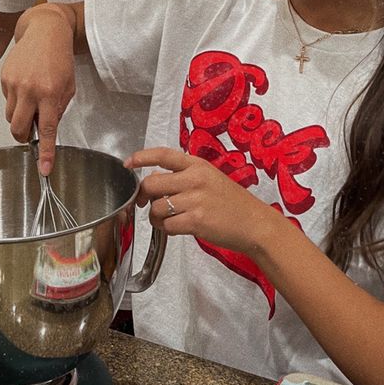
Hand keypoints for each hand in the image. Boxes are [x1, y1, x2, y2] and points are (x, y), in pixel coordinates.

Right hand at [0, 4, 76, 174]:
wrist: (45, 32)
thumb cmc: (60, 58)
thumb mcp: (69, 86)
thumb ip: (58, 109)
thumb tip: (45, 129)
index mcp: (51, 93)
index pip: (47, 130)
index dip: (45, 152)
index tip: (44, 169)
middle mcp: (30, 90)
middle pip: (18, 129)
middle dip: (24, 137)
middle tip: (32, 131)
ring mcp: (14, 84)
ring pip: (10, 117)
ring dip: (20, 117)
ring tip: (32, 102)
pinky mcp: (4, 78)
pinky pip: (7, 101)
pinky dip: (16, 101)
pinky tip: (26, 86)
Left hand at [124, 147, 280, 255]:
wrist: (254, 223)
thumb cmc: (232, 202)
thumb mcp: (209, 177)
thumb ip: (183, 175)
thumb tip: (154, 177)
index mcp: (197, 164)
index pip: (163, 154)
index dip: (142, 157)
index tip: (128, 163)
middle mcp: (195, 179)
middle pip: (151, 184)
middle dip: (143, 197)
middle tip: (147, 204)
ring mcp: (195, 200)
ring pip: (156, 208)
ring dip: (155, 217)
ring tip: (167, 220)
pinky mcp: (196, 221)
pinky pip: (167, 226)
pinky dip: (167, 229)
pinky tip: (177, 228)